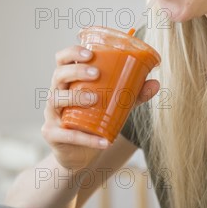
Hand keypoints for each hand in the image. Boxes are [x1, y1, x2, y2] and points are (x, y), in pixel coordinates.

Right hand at [41, 45, 158, 171]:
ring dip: (75, 96)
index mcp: (69, 81)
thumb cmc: (94, 122)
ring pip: (56, 100)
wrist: (80, 154)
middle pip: (58, 74)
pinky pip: (68, 135)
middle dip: (76, 71)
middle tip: (96, 73)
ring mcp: (52, 115)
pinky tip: (104, 142)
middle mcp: (56, 94)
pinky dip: (87, 138)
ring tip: (95, 99)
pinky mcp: (52, 135)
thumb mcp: (114, 106)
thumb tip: (155, 83)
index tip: (90, 53)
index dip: (72, 53)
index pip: (62, 59)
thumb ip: (133, 95)